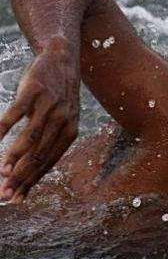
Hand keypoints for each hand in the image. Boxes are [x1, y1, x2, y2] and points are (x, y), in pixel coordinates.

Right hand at [0, 37, 79, 201]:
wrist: (62, 60)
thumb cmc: (58, 98)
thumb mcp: (62, 121)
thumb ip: (50, 142)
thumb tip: (32, 168)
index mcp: (70, 133)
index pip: (49, 163)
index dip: (32, 181)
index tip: (17, 198)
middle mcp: (63, 122)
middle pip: (40, 156)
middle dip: (22, 177)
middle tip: (5, 193)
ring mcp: (49, 106)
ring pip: (31, 139)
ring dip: (14, 158)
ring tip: (2, 173)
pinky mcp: (35, 91)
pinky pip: (16, 114)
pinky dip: (2, 129)